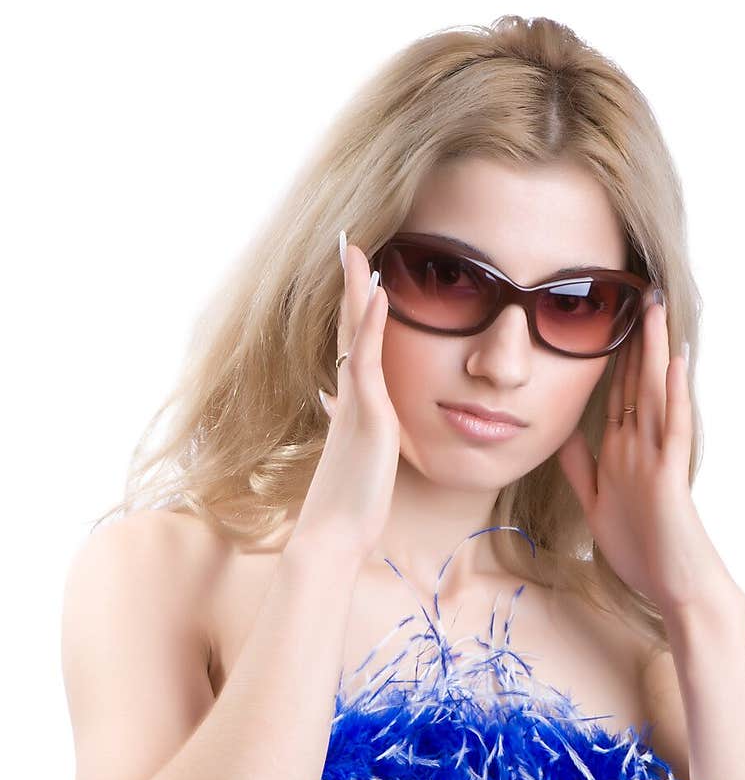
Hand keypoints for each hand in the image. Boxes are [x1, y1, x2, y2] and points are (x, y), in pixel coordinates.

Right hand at [288, 235, 399, 561]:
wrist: (332, 533)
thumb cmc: (348, 507)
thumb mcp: (363, 464)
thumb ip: (359, 437)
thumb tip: (353, 425)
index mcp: (352, 407)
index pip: (353, 347)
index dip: (356, 311)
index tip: (359, 277)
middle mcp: (349, 397)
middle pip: (348, 329)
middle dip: (350, 287)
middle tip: (350, 246)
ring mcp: (355, 403)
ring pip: (353, 335)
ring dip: (356, 290)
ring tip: (357, 251)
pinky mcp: (366, 414)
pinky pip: (366, 360)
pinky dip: (370, 324)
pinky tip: (376, 293)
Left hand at [555, 295, 742, 617]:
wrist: (677, 586)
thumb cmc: (643, 549)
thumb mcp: (597, 502)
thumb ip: (581, 467)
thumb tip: (562, 432)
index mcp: (622, 452)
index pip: (615, 394)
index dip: (612, 356)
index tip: (608, 318)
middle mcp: (642, 447)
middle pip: (636, 383)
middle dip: (636, 340)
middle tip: (639, 293)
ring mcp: (658, 459)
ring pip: (655, 396)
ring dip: (656, 353)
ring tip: (656, 311)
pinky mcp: (671, 477)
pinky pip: (673, 430)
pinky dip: (673, 397)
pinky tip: (672, 366)